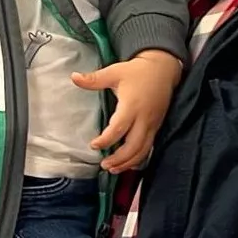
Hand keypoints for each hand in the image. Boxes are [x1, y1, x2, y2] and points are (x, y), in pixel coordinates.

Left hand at [72, 49, 182, 172]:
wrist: (163, 69)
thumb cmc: (137, 71)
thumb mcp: (114, 72)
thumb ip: (94, 79)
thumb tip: (73, 77)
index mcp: (132, 106)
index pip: (119, 128)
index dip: (106, 139)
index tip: (93, 145)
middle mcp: (144, 118)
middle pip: (134, 146)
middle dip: (119, 159)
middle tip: (104, 165)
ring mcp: (153, 124)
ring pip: (143, 150)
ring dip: (129, 162)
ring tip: (113, 169)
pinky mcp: (157, 126)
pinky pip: (149, 147)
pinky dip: (139, 158)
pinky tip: (128, 164)